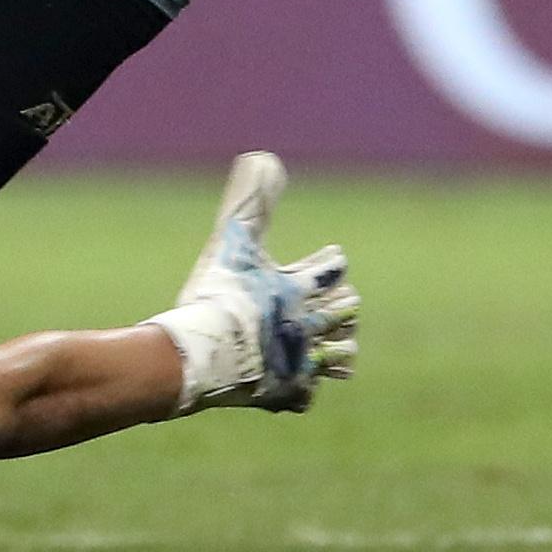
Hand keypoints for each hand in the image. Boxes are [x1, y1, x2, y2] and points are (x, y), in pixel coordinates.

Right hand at [149, 151, 359, 414]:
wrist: (206, 354)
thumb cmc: (218, 296)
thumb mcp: (232, 243)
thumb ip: (249, 203)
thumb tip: (263, 157)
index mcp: (299, 288)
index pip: (332, 269)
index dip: (333, 262)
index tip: (335, 256)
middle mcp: (309, 324)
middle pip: (344, 312)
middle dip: (343, 304)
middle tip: (345, 299)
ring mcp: (301, 361)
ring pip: (338, 356)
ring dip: (338, 348)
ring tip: (341, 348)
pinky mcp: (288, 393)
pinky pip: (304, 395)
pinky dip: (302, 390)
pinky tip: (300, 389)